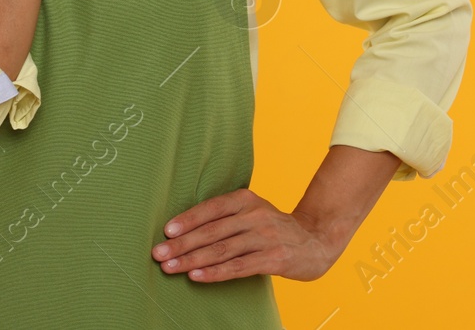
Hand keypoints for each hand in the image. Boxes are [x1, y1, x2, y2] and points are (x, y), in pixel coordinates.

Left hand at [150, 188, 346, 282]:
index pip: (210, 208)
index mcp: (245, 199)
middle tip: (159, 254)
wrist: (315, 241)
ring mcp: (265, 237)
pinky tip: (197, 276)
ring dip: (192, 260)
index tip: (166, 232)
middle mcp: (255, 215)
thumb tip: (184, 229)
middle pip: (211, 231)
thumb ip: (225, 216)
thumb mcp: (252, 211)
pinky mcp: (273, 258)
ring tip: (170, 268)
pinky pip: (238, 267)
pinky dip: (215, 272)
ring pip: (221, 250)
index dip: (187, 220)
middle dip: (182, 244)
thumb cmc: (273, 227)